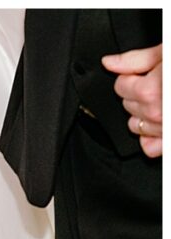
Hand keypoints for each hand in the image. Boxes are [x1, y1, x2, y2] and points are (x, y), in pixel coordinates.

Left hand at [103, 43, 162, 157]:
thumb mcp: (168, 53)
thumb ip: (137, 59)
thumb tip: (111, 62)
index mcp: (152, 90)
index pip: (121, 86)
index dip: (132, 76)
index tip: (143, 72)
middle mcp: (158, 113)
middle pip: (128, 105)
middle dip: (138, 93)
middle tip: (158, 83)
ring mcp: (165, 129)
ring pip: (136, 126)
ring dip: (144, 114)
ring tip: (164, 99)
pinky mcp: (170, 140)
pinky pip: (150, 148)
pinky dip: (152, 137)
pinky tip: (162, 122)